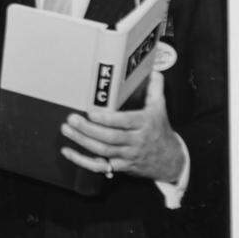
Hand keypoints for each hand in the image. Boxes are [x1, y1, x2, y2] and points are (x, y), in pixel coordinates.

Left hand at [60, 71, 184, 181]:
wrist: (171, 161)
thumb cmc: (160, 130)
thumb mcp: (160, 109)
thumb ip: (154, 89)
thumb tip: (154, 71)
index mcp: (144, 124)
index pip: (125, 122)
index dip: (107, 119)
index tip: (91, 112)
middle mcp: (136, 141)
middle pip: (110, 138)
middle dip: (89, 129)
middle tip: (72, 119)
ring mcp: (128, 155)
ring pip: (103, 150)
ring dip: (83, 141)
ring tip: (67, 130)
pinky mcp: (121, 166)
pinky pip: (100, 166)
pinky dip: (82, 161)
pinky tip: (68, 152)